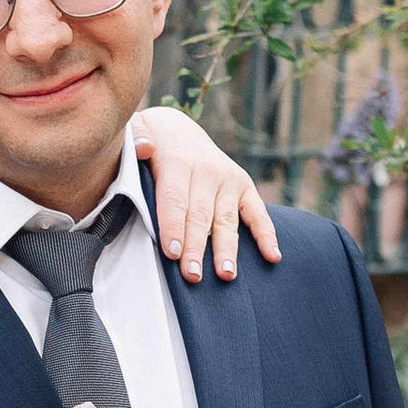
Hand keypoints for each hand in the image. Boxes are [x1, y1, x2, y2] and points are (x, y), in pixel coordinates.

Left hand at [130, 107, 282, 285]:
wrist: (176, 132)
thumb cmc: (149, 146)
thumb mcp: (137, 133)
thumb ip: (136, 138)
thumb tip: (145, 147)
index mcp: (177, 161)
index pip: (175, 198)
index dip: (173, 226)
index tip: (172, 253)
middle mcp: (207, 171)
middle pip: (200, 215)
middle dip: (196, 247)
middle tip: (192, 275)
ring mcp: (229, 180)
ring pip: (226, 220)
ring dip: (227, 249)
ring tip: (226, 274)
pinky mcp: (244, 188)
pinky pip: (257, 214)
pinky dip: (266, 235)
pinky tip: (272, 257)